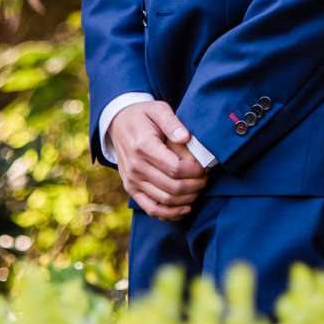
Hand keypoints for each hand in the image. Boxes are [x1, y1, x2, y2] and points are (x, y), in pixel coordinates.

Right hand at [109, 99, 207, 220]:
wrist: (117, 123)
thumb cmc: (143, 115)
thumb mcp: (158, 109)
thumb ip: (172, 123)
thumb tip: (185, 138)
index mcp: (143, 146)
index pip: (175, 168)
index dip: (195, 171)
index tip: (204, 167)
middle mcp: (136, 167)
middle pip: (172, 187)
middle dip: (195, 186)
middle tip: (206, 179)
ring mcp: (132, 180)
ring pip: (165, 200)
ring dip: (187, 199)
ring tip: (198, 189)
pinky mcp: (131, 189)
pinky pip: (151, 209)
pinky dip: (170, 213)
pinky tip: (185, 209)